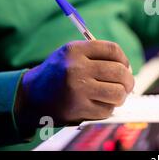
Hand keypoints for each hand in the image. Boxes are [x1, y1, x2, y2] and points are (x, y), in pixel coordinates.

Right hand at [14, 40, 134, 133]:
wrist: (30, 96)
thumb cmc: (57, 73)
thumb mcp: (71, 54)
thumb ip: (97, 54)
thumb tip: (127, 67)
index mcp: (75, 50)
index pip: (112, 49)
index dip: (124, 58)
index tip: (125, 65)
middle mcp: (76, 68)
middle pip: (119, 72)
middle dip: (128, 80)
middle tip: (127, 84)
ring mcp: (77, 90)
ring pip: (117, 93)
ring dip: (121, 96)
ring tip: (116, 95)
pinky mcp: (77, 109)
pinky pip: (107, 110)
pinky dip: (108, 108)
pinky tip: (100, 104)